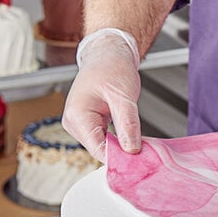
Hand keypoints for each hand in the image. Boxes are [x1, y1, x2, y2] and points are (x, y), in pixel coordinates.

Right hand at [62, 30, 141, 161]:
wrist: (108, 55)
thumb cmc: (112, 68)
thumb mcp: (124, 97)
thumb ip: (128, 125)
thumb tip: (132, 150)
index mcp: (77, 116)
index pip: (98, 150)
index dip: (119, 157)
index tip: (139, 161)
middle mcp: (73, 123)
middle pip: (100, 151)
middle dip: (121, 152)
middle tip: (143, 152)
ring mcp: (79, 125)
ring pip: (103, 148)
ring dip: (120, 147)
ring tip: (137, 141)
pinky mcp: (87, 125)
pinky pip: (104, 141)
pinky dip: (118, 142)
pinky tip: (129, 138)